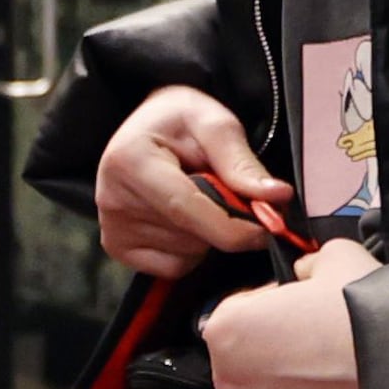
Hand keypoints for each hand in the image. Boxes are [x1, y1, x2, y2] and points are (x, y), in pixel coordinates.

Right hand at [93, 86, 292, 278]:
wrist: (147, 128)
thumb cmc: (179, 121)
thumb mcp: (213, 124)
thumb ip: (242, 163)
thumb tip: (276, 198)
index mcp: (130, 161)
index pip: (186, 209)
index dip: (234, 226)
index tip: (269, 226)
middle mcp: (112, 199)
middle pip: (191, 235)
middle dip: (224, 222)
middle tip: (225, 191)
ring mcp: (112, 228)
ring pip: (187, 253)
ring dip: (206, 233)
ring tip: (197, 198)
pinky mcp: (117, 248)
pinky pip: (173, 266)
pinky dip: (190, 249)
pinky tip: (182, 219)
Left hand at [204, 240, 375, 388]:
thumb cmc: (366, 306)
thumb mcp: (336, 257)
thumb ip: (309, 263)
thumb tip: (305, 272)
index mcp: (228, 324)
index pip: (239, 310)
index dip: (273, 304)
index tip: (304, 306)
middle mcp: (228, 372)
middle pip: (241, 354)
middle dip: (272, 344)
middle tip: (316, 338)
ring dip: (270, 384)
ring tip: (316, 375)